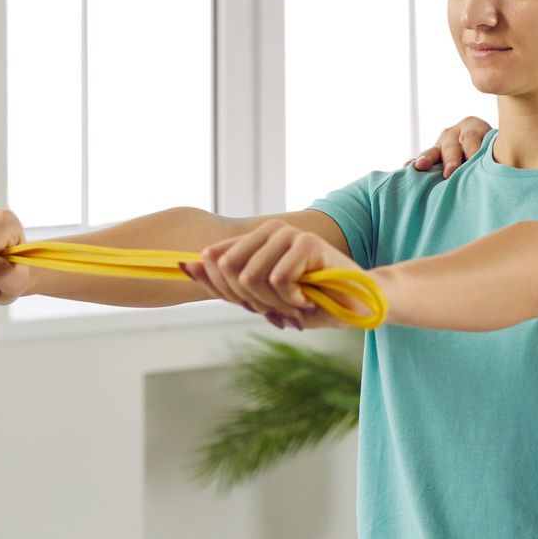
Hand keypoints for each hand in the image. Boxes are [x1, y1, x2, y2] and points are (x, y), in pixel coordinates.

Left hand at [180, 220, 360, 328]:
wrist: (354, 304)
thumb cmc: (308, 301)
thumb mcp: (260, 296)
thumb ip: (224, 282)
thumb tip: (183, 265)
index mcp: (253, 238)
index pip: (214, 261)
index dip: (227, 292)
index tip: (255, 305)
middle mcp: (268, 230)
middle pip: (229, 270)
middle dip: (250, 300)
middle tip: (279, 308)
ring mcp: (287, 233)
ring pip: (252, 277)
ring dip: (272, 302)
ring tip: (295, 303)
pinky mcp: (307, 243)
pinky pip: (278, 280)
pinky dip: (291, 299)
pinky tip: (307, 297)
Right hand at [410, 115, 492, 177]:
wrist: (485, 153)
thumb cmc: (494, 153)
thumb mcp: (496, 149)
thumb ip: (494, 155)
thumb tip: (503, 166)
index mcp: (473, 127)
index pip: (472, 137)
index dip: (472, 150)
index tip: (473, 161)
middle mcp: (454, 133)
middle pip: (452, 145)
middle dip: (451, 160)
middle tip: (450, 173)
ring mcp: (440, 144)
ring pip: (434, 151)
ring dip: (427, 159)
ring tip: (420, 166)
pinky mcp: (432, 155)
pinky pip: (423, 159)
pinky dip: (415, 163)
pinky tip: (407, 168)